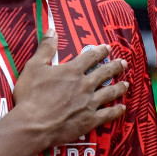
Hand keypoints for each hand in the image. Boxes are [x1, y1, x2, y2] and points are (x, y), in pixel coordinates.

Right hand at [10, 35, 128, 146]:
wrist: (32, 125)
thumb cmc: (30, 96)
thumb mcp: (33, 67)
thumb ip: (45, 48)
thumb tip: (52, 30)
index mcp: (72, 71)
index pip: (90, 57)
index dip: (100, 52)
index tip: (108, 48)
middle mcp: (84, 85)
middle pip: (105, 73)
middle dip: (115, 67)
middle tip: (124, 63)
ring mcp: (89, 103)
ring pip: (110, 92)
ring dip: (119, 87)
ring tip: (126, 84)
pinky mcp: (89, 120)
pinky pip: (108, 114)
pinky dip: (116, 111)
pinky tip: (122, 108)